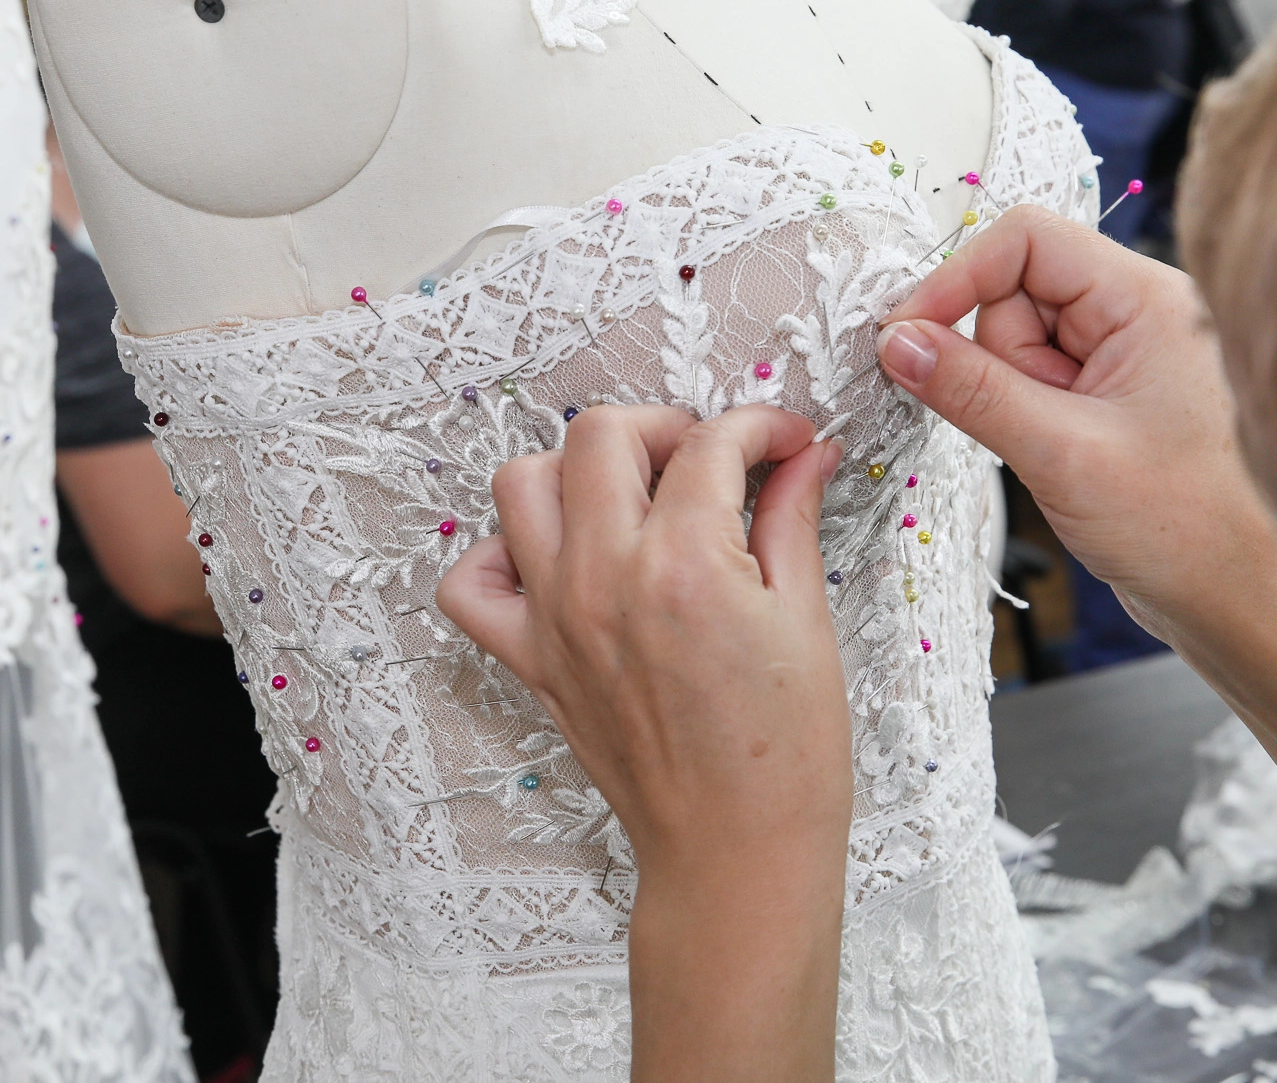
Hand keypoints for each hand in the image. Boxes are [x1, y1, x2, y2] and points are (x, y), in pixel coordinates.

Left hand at [438, 404, 847, 1082]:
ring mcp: (556, 618)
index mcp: (687, 566)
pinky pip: (471, 582)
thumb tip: (802, 457)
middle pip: (601, 436)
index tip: (783, 441)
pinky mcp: (531, 658)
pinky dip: (500, 553)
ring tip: (634, 495)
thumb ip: (791, 519)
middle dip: (664, 425)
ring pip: (521, 483)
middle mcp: (605, 581)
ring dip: (578, 469)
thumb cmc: (783, 759)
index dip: (759, 427)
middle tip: (708, 459)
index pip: (711, 444)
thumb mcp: (806, 620)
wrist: (736, 851)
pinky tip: (561, 558)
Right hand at [875, 205, 1276, 653]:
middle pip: (1017, 292)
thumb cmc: (1187, 529)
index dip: (956, 278)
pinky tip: (1067, 459)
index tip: (907, 335)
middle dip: (1001, 361)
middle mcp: (1141, 312)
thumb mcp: (1059, 453)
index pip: (1026, 239)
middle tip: (1039, 427)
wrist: (1242, 600)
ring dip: (1016, 398)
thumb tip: (898, 343)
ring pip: (1021, 341)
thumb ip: (970, 389)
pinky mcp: (1114, 394)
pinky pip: (1039, 380)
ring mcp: (1127, 354)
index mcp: (1147, 298)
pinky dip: (1029, 416)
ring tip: (1065, 453)